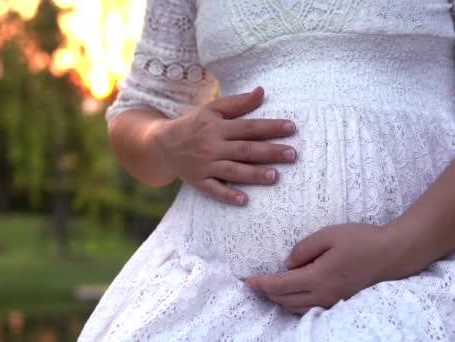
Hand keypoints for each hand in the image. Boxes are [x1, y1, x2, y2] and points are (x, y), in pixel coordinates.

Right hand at [149, 86, 296, 205]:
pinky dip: (228, 195)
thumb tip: (261, 91)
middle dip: (270, 152)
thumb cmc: (194, 124)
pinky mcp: (199, 182)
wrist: (162, 145)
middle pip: (245, 150)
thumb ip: (238, 103)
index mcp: (217, 127)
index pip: (249, 127)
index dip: (271, 127)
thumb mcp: (212, 109)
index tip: (292, 128)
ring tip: (275, 176)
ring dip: (254, 174)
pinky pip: (214, 190)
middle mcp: (212, 147)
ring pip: (233, 171)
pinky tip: (244, 200)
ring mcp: (205, 166)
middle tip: (292, 154)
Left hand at [245, 223, 412, 314]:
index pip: (281, 285)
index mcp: (318, 278)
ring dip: (280, 300)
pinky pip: (310, 308)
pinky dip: (295, 303)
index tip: (248, 280)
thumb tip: (288, 263)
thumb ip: (304, 248)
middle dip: (267, 293)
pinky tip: (293, 293)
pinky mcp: (340, 302)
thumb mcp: (329, 235)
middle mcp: (323, 295)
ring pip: (297, 308)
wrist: (393, 255)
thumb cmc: (362, 240)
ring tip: (270, 288)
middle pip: (285, 300)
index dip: (262, 284)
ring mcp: (333, 301)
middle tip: (255, 283)